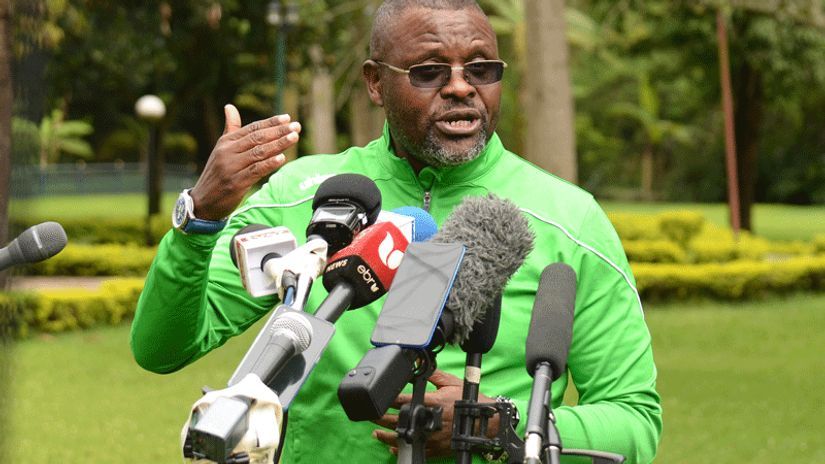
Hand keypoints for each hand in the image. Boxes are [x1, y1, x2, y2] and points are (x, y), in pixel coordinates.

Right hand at [189, 104, 301, 219]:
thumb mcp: (221, 150)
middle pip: (257, 138)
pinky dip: (269, 164)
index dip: (270, 123)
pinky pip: (256, 171)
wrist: (203, 202)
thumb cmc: (216, 174)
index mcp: (226, 142)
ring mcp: (231, 167)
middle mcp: (227, 152)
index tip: (287, 118)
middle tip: (296, 127)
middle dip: (279, 132)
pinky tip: (282, 158)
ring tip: (294, 137)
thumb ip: (230, 129)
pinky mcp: (236, 183)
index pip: (252, 129)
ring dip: (278, 144)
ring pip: (258, 153)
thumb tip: (229, 106)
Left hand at [371, 369, 497, 457]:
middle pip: (399, 421)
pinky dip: (403, 450)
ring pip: (404, 438)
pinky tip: (393, 448)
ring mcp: (431, 436)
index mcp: (431, 402)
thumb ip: (434, 376)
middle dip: (382, 419)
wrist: (484, 422)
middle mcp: (428, 420)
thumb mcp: (452, 383)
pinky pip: (416, 450)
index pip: (404, 401)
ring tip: (376, 433)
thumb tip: (421, 368)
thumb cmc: (468, 402)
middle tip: (371, 416)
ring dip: (387, 436)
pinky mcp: (436, 448)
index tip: (378, 400)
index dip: (389, 400)